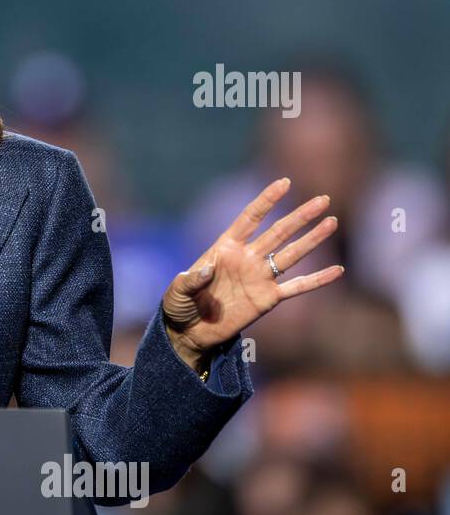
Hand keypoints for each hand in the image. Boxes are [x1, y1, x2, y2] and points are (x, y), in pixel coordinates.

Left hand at [161, 177, 344, 368]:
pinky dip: (317, 280)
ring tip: (331, 222)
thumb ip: (189, 280)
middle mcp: (247, 258)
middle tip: (323, 199)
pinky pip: (296, 288)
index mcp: (225, 248)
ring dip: (312, 239)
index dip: (266, 201)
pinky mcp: (267, 299)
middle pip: (279, 232)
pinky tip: (337, 271)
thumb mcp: (176, 291)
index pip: (250, 218)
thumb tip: (205, 271)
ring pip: (292, 254)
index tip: (285, 183)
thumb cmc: (178, 306)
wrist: (188, 332)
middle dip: (300, 216)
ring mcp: (259, 278)